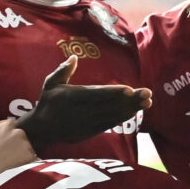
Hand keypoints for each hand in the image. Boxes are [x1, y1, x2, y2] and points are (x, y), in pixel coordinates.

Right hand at [0, 117, 36, 179]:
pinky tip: (14, 163)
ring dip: (21, 151)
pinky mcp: (30, 156)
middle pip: (21, 135)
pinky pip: (31, 157)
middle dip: (16, 142)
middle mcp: (19, 133)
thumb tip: (5, 122)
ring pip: (27, 146)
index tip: (6, 140)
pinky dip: (26, 160)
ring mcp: (26, 145)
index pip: (14, 125)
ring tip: (9, 158)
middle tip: (6, 151)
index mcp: (8, 125)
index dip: (9, 133)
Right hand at [20, 58, 151, 148]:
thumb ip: (63, 71)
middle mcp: (82, 112)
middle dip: (130, 101)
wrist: (42, 130)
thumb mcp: (50, 84)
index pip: (97, 95)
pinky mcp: (91, 132)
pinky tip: (135, 111)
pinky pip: (110, 124)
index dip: (114, 93)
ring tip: (147, 102)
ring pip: (113, 116)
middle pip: (110, 106)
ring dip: (131, 109)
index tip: (130, 89)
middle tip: (147, 94)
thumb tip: (73, 57)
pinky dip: (123, 118)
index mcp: (72, 98)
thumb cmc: (48, 102)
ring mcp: (87, 123)